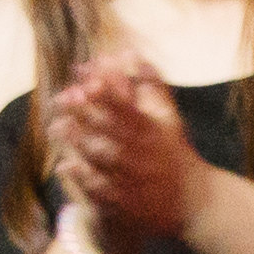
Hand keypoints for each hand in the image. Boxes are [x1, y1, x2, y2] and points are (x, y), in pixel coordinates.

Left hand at [49, 55, 202, 253]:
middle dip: (88, 114)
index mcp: (152, 131)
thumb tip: (129, 50)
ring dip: (81, 142)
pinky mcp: (124, 203)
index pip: (127, 107)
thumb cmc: (173, 153)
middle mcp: (142, 153)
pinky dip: (85, 178)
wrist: (194, 203)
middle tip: (63, 97)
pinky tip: (66, 164)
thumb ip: (149, 85)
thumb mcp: (167, 118)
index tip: (85, 78)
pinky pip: (101, 190)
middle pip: (112, 131)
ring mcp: (133, 178)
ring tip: (59, 126)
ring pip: (104, 159)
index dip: (105, 92)